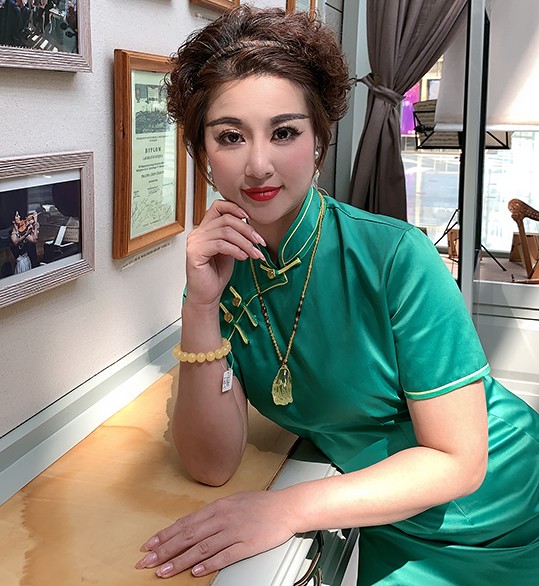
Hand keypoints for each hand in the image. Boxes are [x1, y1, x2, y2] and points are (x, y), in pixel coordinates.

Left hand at [135, 490, 294, 578]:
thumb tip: (194, 524)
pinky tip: (196, 572)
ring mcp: (234, 531)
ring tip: (164, 571)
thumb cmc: (261, 503)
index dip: (165, 535)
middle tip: (147, 561)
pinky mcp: (247, 545)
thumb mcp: (233, 501)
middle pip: (188, 535)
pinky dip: (208, 564)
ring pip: (201, 548)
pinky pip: (224, 556)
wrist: (286, 507)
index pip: (185, 522)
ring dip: (180, 561)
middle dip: (165, 550)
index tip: (150, 546)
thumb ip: (213, 513)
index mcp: (218, 506)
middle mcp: (222, 518)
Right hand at [185, 200, 265, 307]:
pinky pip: (220, 245)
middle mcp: (198, 232)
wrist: (207, 294)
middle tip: (260, 242)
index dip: (235, 208)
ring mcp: (195, 242)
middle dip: (247, 230)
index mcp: (205, 228)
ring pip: (225, 232)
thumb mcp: (230, 249)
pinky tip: (243, 257)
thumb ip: (234, 235)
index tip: (251, 218)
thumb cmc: (217, 274)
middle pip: (226, 219)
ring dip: (245, 243)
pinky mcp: (195, 253)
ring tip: (255, 253)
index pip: (218, 206)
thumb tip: (250, 224)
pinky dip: (236, 250)